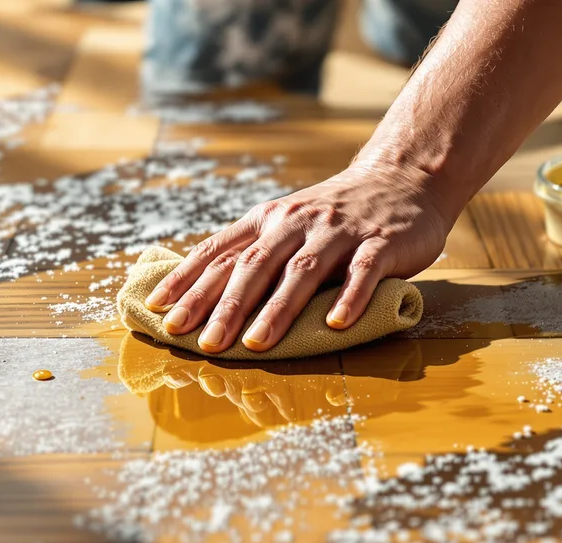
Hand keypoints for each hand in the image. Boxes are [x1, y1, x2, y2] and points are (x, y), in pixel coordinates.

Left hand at [143, 164, 452, 352]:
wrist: (401, 178)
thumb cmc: (334, 215)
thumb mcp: (286, 224)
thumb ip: (254, 254)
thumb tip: (202, 298)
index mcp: (267, 221)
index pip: (219, 252)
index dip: (188, 281)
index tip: (160, 311)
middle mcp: (295, 223)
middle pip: (253, 266)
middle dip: (225, 307)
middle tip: (202, 343)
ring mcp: (338, 232)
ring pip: (302, 271)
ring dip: (277, 310)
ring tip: (256, 344)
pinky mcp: (380, 242)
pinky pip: (363, 272)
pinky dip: (350, 298)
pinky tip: (336, 325)